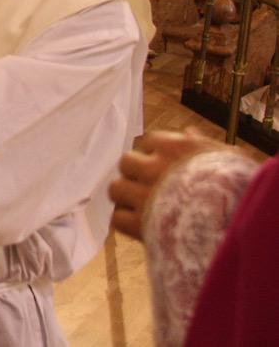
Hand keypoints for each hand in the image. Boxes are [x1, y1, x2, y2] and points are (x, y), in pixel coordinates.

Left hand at [109, 128, 228, 239]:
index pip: (148, 141)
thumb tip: (189, 132)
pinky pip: (118, 218)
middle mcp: (154, 167)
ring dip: (125, 196)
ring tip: (141, 204)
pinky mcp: (141, 224)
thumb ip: (203, 144)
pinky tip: (139, 225)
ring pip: (116, 188)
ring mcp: (144, 195)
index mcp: (174, 147)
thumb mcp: (227, 158)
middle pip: (126, 162)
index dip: (154, 154)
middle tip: (149, 185)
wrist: (239, 222)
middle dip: (135, 173)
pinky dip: (126, 222)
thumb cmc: (238, 187)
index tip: (162, 165)